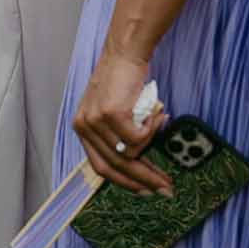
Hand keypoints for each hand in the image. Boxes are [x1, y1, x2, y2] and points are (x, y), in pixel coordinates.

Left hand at [72, 49, 172, 196]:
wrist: (123, 55)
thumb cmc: (121, 84)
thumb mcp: (109, 113)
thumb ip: (115, 137)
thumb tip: (138, 169)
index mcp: (81, 129)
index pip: (101, 167)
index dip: (125, 182)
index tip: (145, 191)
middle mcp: (84, 126)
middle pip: (115, 166)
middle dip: (144, 179)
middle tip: (166, 188)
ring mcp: (96, 120)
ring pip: (130, 153)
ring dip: (151, 143)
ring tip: (159, 121)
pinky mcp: (111, 113)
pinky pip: (139, 138)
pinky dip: (152, 129)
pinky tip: (156, 113)